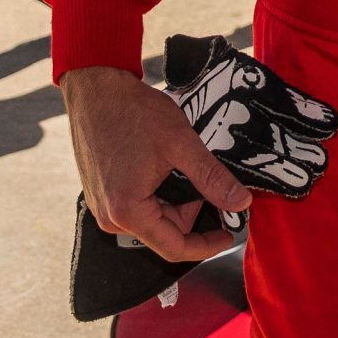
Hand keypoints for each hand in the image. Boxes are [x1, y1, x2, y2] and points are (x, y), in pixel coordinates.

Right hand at [61, 65, 252, 262]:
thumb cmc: (132, 113)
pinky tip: (165, 166)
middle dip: (191, 208)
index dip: (207, 244)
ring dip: (175, 197)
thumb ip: (212, 178)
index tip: (229, 233)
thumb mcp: (181, 144)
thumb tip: (240, 203)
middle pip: (165, 231)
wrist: (97, 90)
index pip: (174, 248)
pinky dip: (158, 192)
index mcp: (127, 212)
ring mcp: (102, 206)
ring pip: (154, 217)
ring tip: (180, 163)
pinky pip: (138, 205)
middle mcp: (110, 217)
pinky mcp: (101, 194)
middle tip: (204, 175)